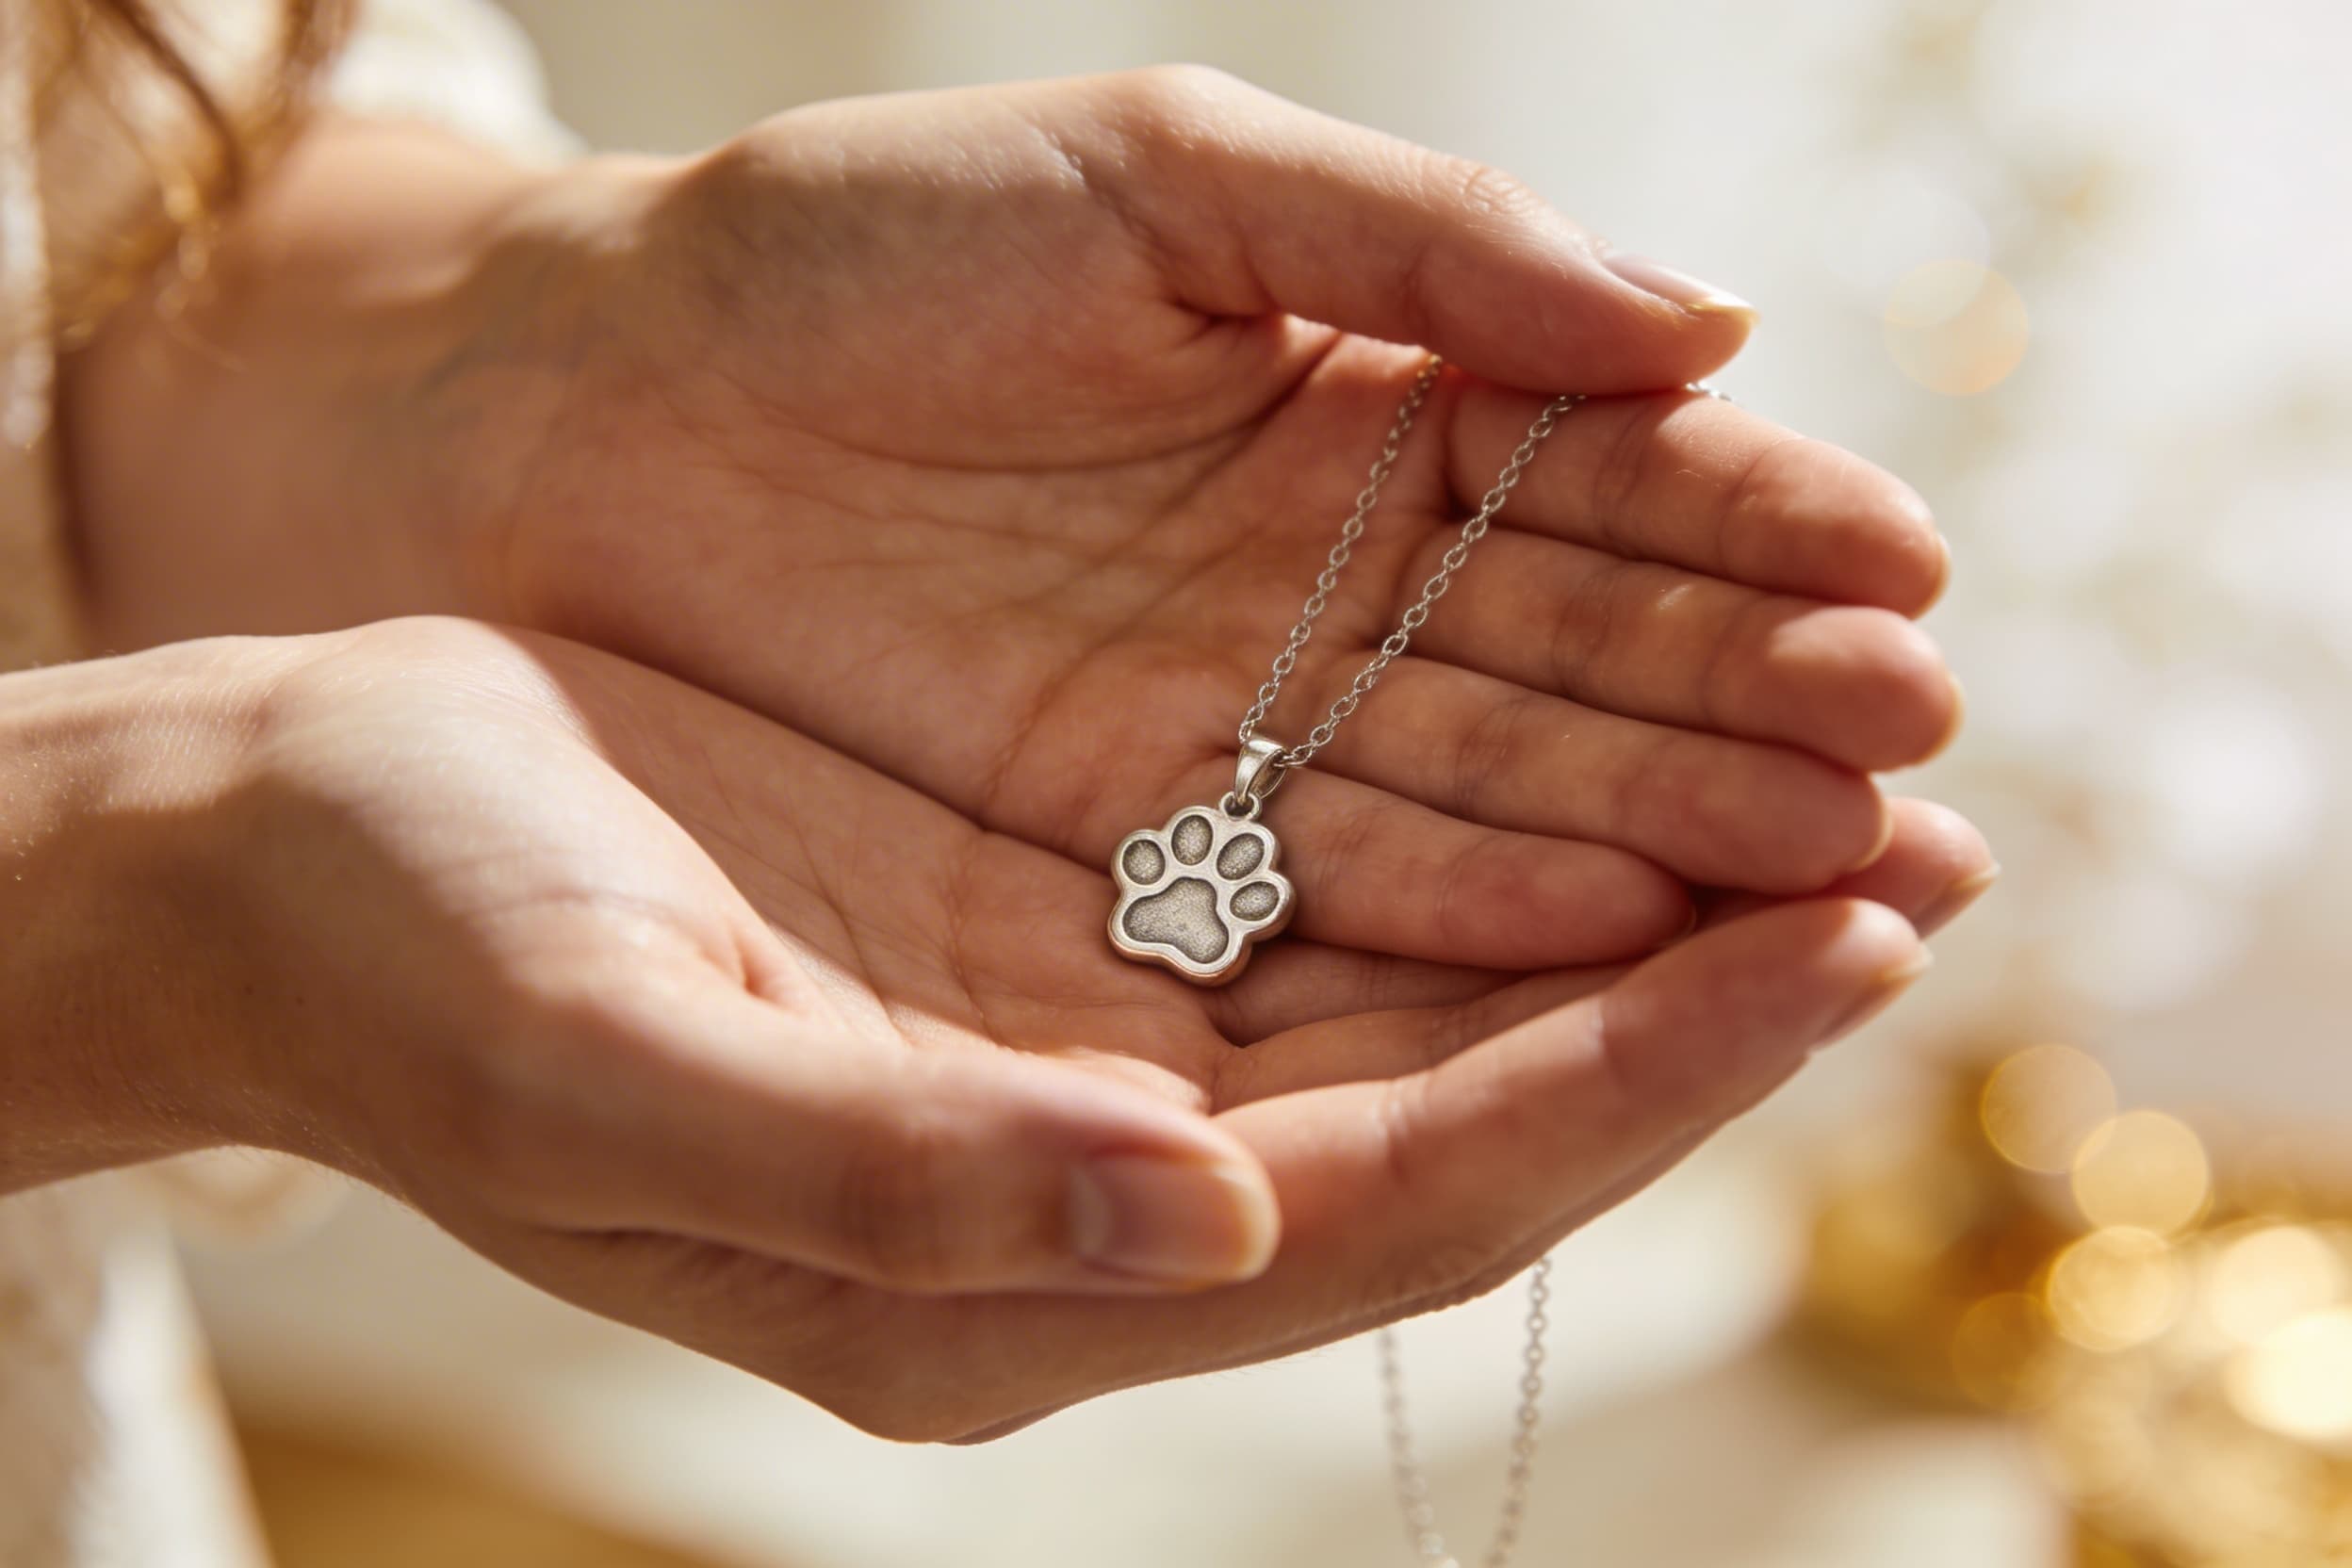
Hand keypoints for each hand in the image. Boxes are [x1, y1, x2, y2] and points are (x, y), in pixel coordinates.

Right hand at [1, 619, 1982, 1439]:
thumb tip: (1196, 1224)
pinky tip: (1612, 774)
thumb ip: (898, 1177)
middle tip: (1920, 857)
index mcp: (977, 1285)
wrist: (282, 854)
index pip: (1383, 1208)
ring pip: (1424, 1025)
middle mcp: (1066, 1209)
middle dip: (1695, 1013)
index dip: (1623, 1094)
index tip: (1830, 946)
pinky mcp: (1054, 973)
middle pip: (1458, 1135)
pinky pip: (1331, 932)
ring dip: (1633, 926)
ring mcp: (1071, 1089)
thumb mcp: (614, 1064)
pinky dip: (1493, 861)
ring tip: (1836, 801)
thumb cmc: (407, 953)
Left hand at [71, 71, 1960, 977]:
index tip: (1906, 584)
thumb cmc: (849, 251)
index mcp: (1368, 403)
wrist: (584, 414)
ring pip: (1498, 799)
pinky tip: (1624, 938)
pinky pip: (1344, 897)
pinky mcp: (1145, 860)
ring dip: (1670, 845)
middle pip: (1588, 665)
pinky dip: (1487, 926)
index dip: (1757, 533)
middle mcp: (1337, 594)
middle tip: (1918, 770)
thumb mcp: (1160, 182)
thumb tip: (1715, 317)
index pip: (1607, 482)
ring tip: (1847, 887)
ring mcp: (1253, 739)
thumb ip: (1428, 243)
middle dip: (1759, 714)